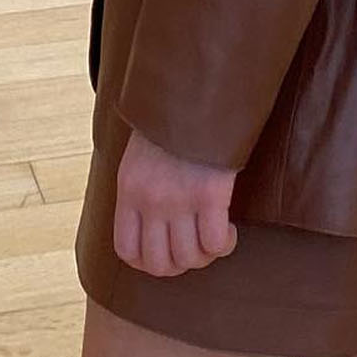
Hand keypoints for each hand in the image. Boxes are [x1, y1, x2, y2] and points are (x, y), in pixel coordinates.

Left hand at [113, 125, 238, 276]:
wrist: (196, 91)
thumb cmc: (171, 121)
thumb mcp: (139, 154)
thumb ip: (140, 188)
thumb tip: (150, 219)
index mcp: (129, 190)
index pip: (127, 251)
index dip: (148, 263)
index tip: (166, 254)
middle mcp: (151, 200)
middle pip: (160, 263)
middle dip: (180, 265)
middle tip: (195, 249)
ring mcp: (180, 199)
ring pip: (189, 258)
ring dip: (205, 256)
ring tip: (214, 238)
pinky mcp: (210, 194)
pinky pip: (215, 242)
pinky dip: (224, 244)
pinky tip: (229, 230)